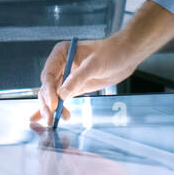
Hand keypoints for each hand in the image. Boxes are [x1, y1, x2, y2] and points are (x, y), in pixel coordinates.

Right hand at [29, 0, 173, 125]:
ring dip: (51, 109)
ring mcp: (66, 76)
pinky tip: (54, 117)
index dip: (49, 90)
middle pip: (47, 87)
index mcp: (61, 53)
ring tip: (53, 121)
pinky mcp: (74, 86)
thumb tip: (62, 95)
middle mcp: (60, 64)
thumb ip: (78, 78)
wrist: (126, 55)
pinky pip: (62, 98)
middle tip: (50, 117)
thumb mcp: (94, 64)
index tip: (54, 104)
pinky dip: (57, 108)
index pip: (49, 74)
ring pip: (52, 95)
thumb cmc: (112, 52)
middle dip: (47, 103)